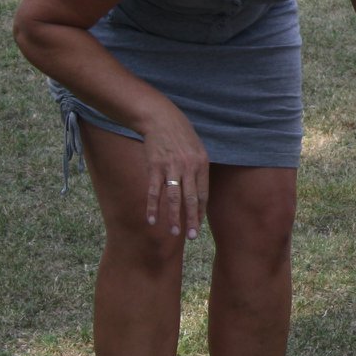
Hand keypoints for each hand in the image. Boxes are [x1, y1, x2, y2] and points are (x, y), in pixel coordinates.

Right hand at [139, 104, 208, 238]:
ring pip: (173, 197)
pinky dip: (152, 206)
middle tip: (192, 237)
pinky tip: (152, 220)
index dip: (200, 211)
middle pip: (191, 198)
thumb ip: (199, 169)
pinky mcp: (155, 166)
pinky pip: (154, 191)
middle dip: (192, 219)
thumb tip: (199, 191)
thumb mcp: (197, 149)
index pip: (203, 193)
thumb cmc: (180, 135)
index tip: (198, 225)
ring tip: (174, 233)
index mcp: (201, 163)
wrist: (160, 118)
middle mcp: (188, 167)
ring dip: (173, 217)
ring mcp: (171, 167)